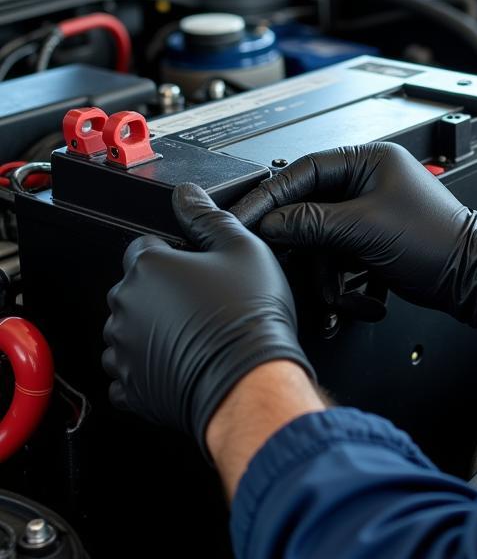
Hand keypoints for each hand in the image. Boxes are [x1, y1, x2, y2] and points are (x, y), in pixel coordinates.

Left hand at [103, 184, 314, 457]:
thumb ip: (208, 216)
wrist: (248, 380)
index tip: (197, 266)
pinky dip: (147, 365)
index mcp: (148, 267)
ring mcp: (124, 349)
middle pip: (135, 287)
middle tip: (203, 299)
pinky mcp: (130, 386)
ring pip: (129, 327)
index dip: (174, 253)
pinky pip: (129, 369)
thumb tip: (188, 194)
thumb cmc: (246, 316)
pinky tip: (180, 359)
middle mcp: (126, 306)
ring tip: (195, 330)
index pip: (144, 246)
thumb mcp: (242, 247)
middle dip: (162, 290)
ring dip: (152, 327)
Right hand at [231, 142, 476, 335]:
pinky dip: (341, 277)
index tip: (247, 215)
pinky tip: (356, 294)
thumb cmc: (437, 241)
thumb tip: (270, 222)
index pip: (304, 169)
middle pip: (308, 204)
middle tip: (279, 256)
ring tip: (339, 290)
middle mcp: (368, 180)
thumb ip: (311, 222)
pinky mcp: (372, 238)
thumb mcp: (363, 228)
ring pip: (321, 235)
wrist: (472, 277)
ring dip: (326, 269)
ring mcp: (370, 210)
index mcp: (369, 160)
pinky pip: (338, 253)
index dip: (271, 194)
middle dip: (301, 240)